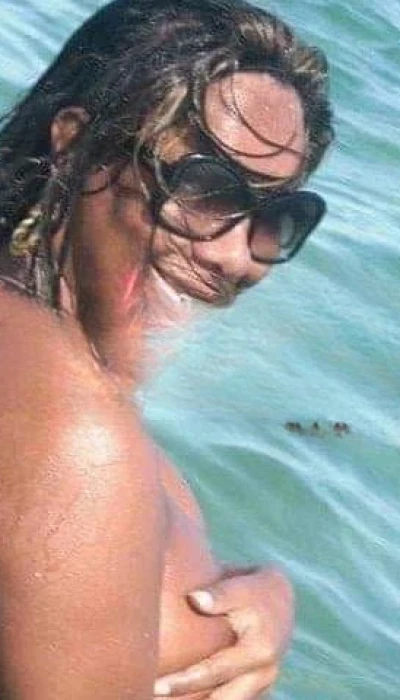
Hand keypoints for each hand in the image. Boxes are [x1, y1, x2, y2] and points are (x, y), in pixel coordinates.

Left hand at [154, 566, 293, 698]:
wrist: (281, 601)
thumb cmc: (255, 589)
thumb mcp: (243, 586)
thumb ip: (221, 593)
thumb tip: (194, 598)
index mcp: (260, 651)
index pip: (214, 672)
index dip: (183, 681)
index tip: (156, 685)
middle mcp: (263, 674)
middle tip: (154, 695)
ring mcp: (260, 685)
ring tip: (161, 699)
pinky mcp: (253, 689)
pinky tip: (179, 698)